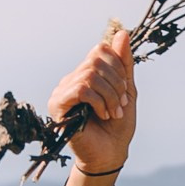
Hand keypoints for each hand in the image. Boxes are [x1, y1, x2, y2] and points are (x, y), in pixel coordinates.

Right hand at [48, 23, 137, 180]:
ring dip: (110, 95)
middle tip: (121, 104)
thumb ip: (123, 63)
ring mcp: (62, 92)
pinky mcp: (58, 106)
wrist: (110, 153)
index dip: (118, 66)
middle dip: (116, 83)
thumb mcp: (126, 90)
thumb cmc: (117, 125)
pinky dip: (99, 101)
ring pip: (90, 75)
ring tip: (112, 112)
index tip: (125, 90)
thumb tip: (122, 32)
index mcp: (86, 74)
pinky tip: (102, 115)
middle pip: (96, 61)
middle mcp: (71, 79)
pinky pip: (81, 89)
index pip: (100, 50)